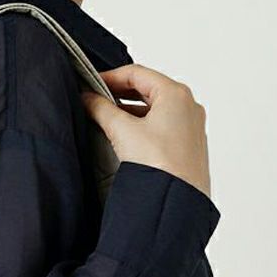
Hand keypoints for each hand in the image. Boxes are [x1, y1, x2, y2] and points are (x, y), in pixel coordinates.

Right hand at [82, 65, 211, 197]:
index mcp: (176, 94)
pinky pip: (161, 127)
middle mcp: (188, 107)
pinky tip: (124, 139)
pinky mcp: (186, 147)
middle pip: (147, 90)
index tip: (89, 85)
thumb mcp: (123, 131)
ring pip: (153, 110)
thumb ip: (102, 110)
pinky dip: (141, 126)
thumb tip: (88, 99)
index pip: (137, 73)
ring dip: (128, 112)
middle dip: (118, 94)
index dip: (110, 77)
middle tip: (94, 101)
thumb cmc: (160, 166)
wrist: (177, 202)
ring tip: (105, 121)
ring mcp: (189, 127)